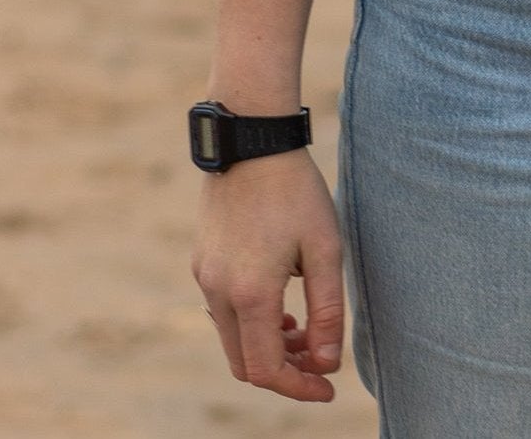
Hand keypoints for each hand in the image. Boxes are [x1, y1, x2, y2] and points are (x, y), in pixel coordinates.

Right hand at [191, 148, 345, 402]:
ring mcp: (205, 277)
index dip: (299, 387)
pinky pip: (223, 312)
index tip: (328, 389)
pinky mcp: (202, 262)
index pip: (267, 370)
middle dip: (285, 370)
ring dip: (267, 347)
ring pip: (232, 339)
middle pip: (245, 363)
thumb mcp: (326, 248)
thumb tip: (328, 362)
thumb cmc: (296, 192)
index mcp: (251, 294)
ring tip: (303, 331)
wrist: (252, 141)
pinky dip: (251, 323)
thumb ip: (327, 310)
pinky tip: (279, 305)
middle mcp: (219, 292)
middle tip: (320, 360)